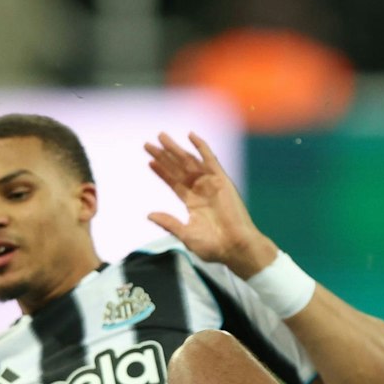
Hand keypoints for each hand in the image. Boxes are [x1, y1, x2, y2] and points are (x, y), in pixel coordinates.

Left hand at [144, 132, 277, 276]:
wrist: (235, 247)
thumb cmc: (213, 246)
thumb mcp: (185, 234)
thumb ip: (168, 223)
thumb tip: (149, 215)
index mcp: (192, 202)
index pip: (173, 182)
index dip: (161, 171)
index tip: (149, 161)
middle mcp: (200, 190)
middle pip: (178, 168)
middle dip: (163, 156)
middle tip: (148, 144)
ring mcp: (210, 184)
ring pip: (189, 161)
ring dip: (176, 149)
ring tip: (161, 137)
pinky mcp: (221, 180)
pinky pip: (210, 159)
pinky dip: (201, 147)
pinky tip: (190, 136)